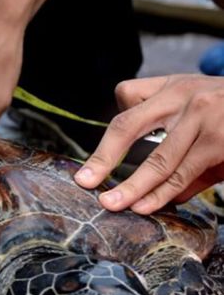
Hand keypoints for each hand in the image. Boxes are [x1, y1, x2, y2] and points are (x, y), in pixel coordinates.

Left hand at [74, 75, 223, 213]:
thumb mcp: (194, 109)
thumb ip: (164, 136)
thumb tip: (144, 179)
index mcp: (171, 89)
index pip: (125, 111)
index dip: (103, 147)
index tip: (84, 175)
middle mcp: (184, 98)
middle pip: (128, 128)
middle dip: (105, 161)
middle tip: (88, 187)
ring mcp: (205, 119)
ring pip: (160, 160)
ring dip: (136, 188)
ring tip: (117, 206)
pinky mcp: (223, 143)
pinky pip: (187, 174)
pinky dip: (167, 194)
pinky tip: (150, 205)